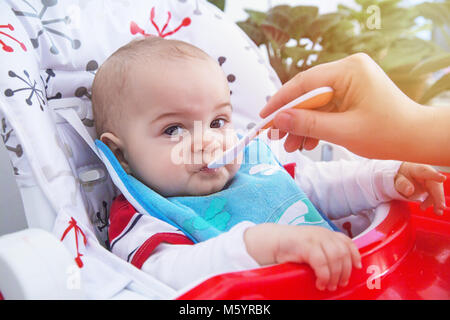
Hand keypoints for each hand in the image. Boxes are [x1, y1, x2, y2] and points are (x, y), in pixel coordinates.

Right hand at [244, 224, 361, 290]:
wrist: (272, 241)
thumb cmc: (291, 247)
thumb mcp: (312, 246)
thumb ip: (325, 251)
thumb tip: (340, 269)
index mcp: (326, 233)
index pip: (347, 242)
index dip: (354, 254)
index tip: (357, 267)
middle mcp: (323, 234)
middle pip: (343, 253)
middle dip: (344, 271)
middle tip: (340, 284)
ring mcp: (315, 238)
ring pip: (335, 259)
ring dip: (335, 276)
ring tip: (329, 286)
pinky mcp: (307, 245)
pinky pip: (322, 263)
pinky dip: (324, 276)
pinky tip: (320, 283)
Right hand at [259, 53, 449, 165]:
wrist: (417, 139)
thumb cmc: (388, 133)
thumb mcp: (343, 131)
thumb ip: (308, 123)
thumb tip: (278, 119)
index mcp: (349, 70)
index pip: (304, 82)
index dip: (281, 101)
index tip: (264, 117)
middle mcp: (349, 70)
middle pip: (308, 92)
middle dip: (292, 117)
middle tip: (275, 136)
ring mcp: (351, 81)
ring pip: (315, 103)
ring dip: (303, 124)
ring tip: (290, 146)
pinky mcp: (352, 93)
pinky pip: (326, 107)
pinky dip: (316, 125)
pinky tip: (307, 142)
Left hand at [394, 162, 446, 214]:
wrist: (402, 176)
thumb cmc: (400, 177)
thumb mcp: (397, 180)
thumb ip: (402, 184)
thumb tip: (410, 190)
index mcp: (417, 169)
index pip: (425, 172)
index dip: (434, 175)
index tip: (443, 178)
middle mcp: (426, 174)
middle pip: (434, 184)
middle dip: (438, 196)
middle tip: (441, 207)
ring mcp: (430, 181)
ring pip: (436, 191)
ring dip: (437, 201)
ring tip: (437, 212)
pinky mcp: (431, 187)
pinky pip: (434, 195)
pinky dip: (432, 202)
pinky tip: (425, 207)